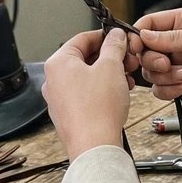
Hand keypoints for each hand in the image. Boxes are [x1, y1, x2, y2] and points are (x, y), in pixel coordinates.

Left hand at [43, 27, 130, 160]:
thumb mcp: (111, 67)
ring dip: (109, 74)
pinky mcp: (69, 114)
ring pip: (87, 77)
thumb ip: (114, 46)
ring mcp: (59, 99)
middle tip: (127, 59)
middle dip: (110, 57)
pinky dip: (103, 90)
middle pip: (84, 58)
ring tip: (127, 78)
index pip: (82, 38)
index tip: (119, 38)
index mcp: (58, 63)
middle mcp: (54, 80)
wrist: (95, 146)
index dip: (104, 36)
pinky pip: (86, 94)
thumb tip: (115, 36)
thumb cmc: (97, 110)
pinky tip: (119, 93)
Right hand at [125, 9, 181, 116]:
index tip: (136, 47)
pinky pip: (161, 88)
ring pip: (152, 71)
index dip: (139, 35)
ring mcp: (180, 64)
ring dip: (163, 76)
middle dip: (151, 59)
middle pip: (146, 49)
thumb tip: (144, 35)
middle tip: (166, 64)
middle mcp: (179, 42)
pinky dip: (168, 90)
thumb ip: (173, 37)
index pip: (151, 23)